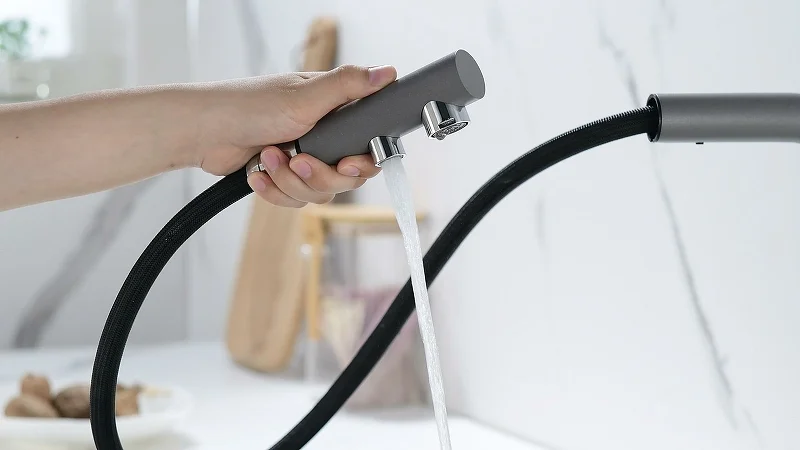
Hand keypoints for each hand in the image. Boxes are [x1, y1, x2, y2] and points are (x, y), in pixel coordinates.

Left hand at [196, 64, 397, 206]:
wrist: (204, 132)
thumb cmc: (249, 106)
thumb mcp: (305, 95)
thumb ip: (348, 86)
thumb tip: (386, 72)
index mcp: (333, 112)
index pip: (367, 147)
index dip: (362, 163)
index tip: (347, 163)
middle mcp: (322, 136)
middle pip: (345, 178)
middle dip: (319, 174)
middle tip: (297, 159)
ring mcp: (302, 159)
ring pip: (319, 192)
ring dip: (290, 181)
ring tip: (268, 158)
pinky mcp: (283, 178)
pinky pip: (294, 200)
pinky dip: (275, 190)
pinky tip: (259, 174)